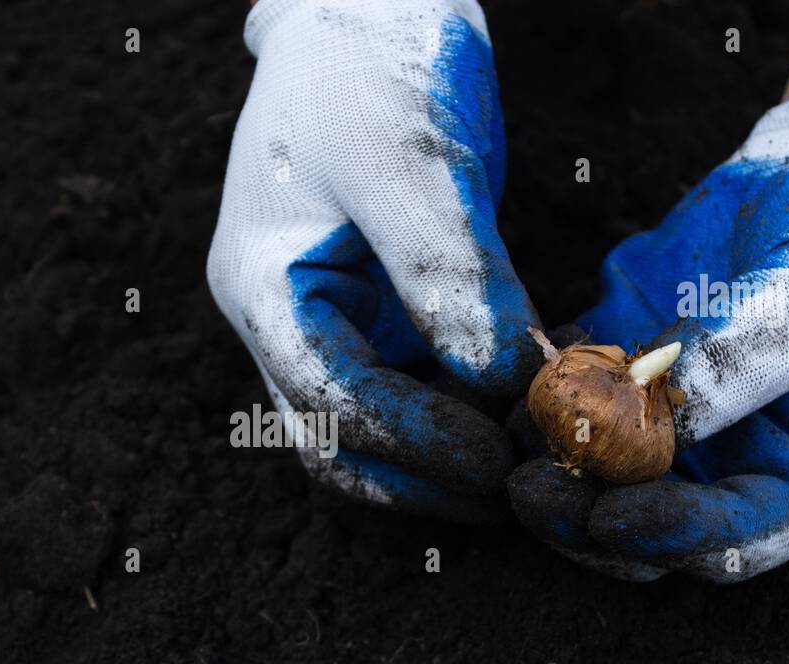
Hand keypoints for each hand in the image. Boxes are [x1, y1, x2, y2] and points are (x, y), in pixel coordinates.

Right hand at [208, 0, 537, 521]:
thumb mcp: (410, 161)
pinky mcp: (381, 310)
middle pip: (340, 440)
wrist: (373, 5)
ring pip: (377, 430)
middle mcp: (285, 319)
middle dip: (423, 476)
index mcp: (260, 285)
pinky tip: (525, 412)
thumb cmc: (373, 65)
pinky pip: (417, 387)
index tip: (498, 460)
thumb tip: (506, 386)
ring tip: (528, 463)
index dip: (413, 440)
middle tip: (517, 490)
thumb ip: (451, 279)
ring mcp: (332, 318)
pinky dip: (466, 412)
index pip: (329, 398)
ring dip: (446, 458)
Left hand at [509, 93, 788, 579]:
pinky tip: (518, 384)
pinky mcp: (623, 376)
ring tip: (515, 430)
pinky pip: (570, 407)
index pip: (732, 543)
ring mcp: (669, 424)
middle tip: (528, 489)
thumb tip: (672, 423)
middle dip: (583, 517)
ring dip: (550, 463)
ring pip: (593, 477)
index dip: (668, 537)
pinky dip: (542, 403)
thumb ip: (752, 359)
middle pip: (645, 529)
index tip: (606, 516)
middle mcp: (729, 464)